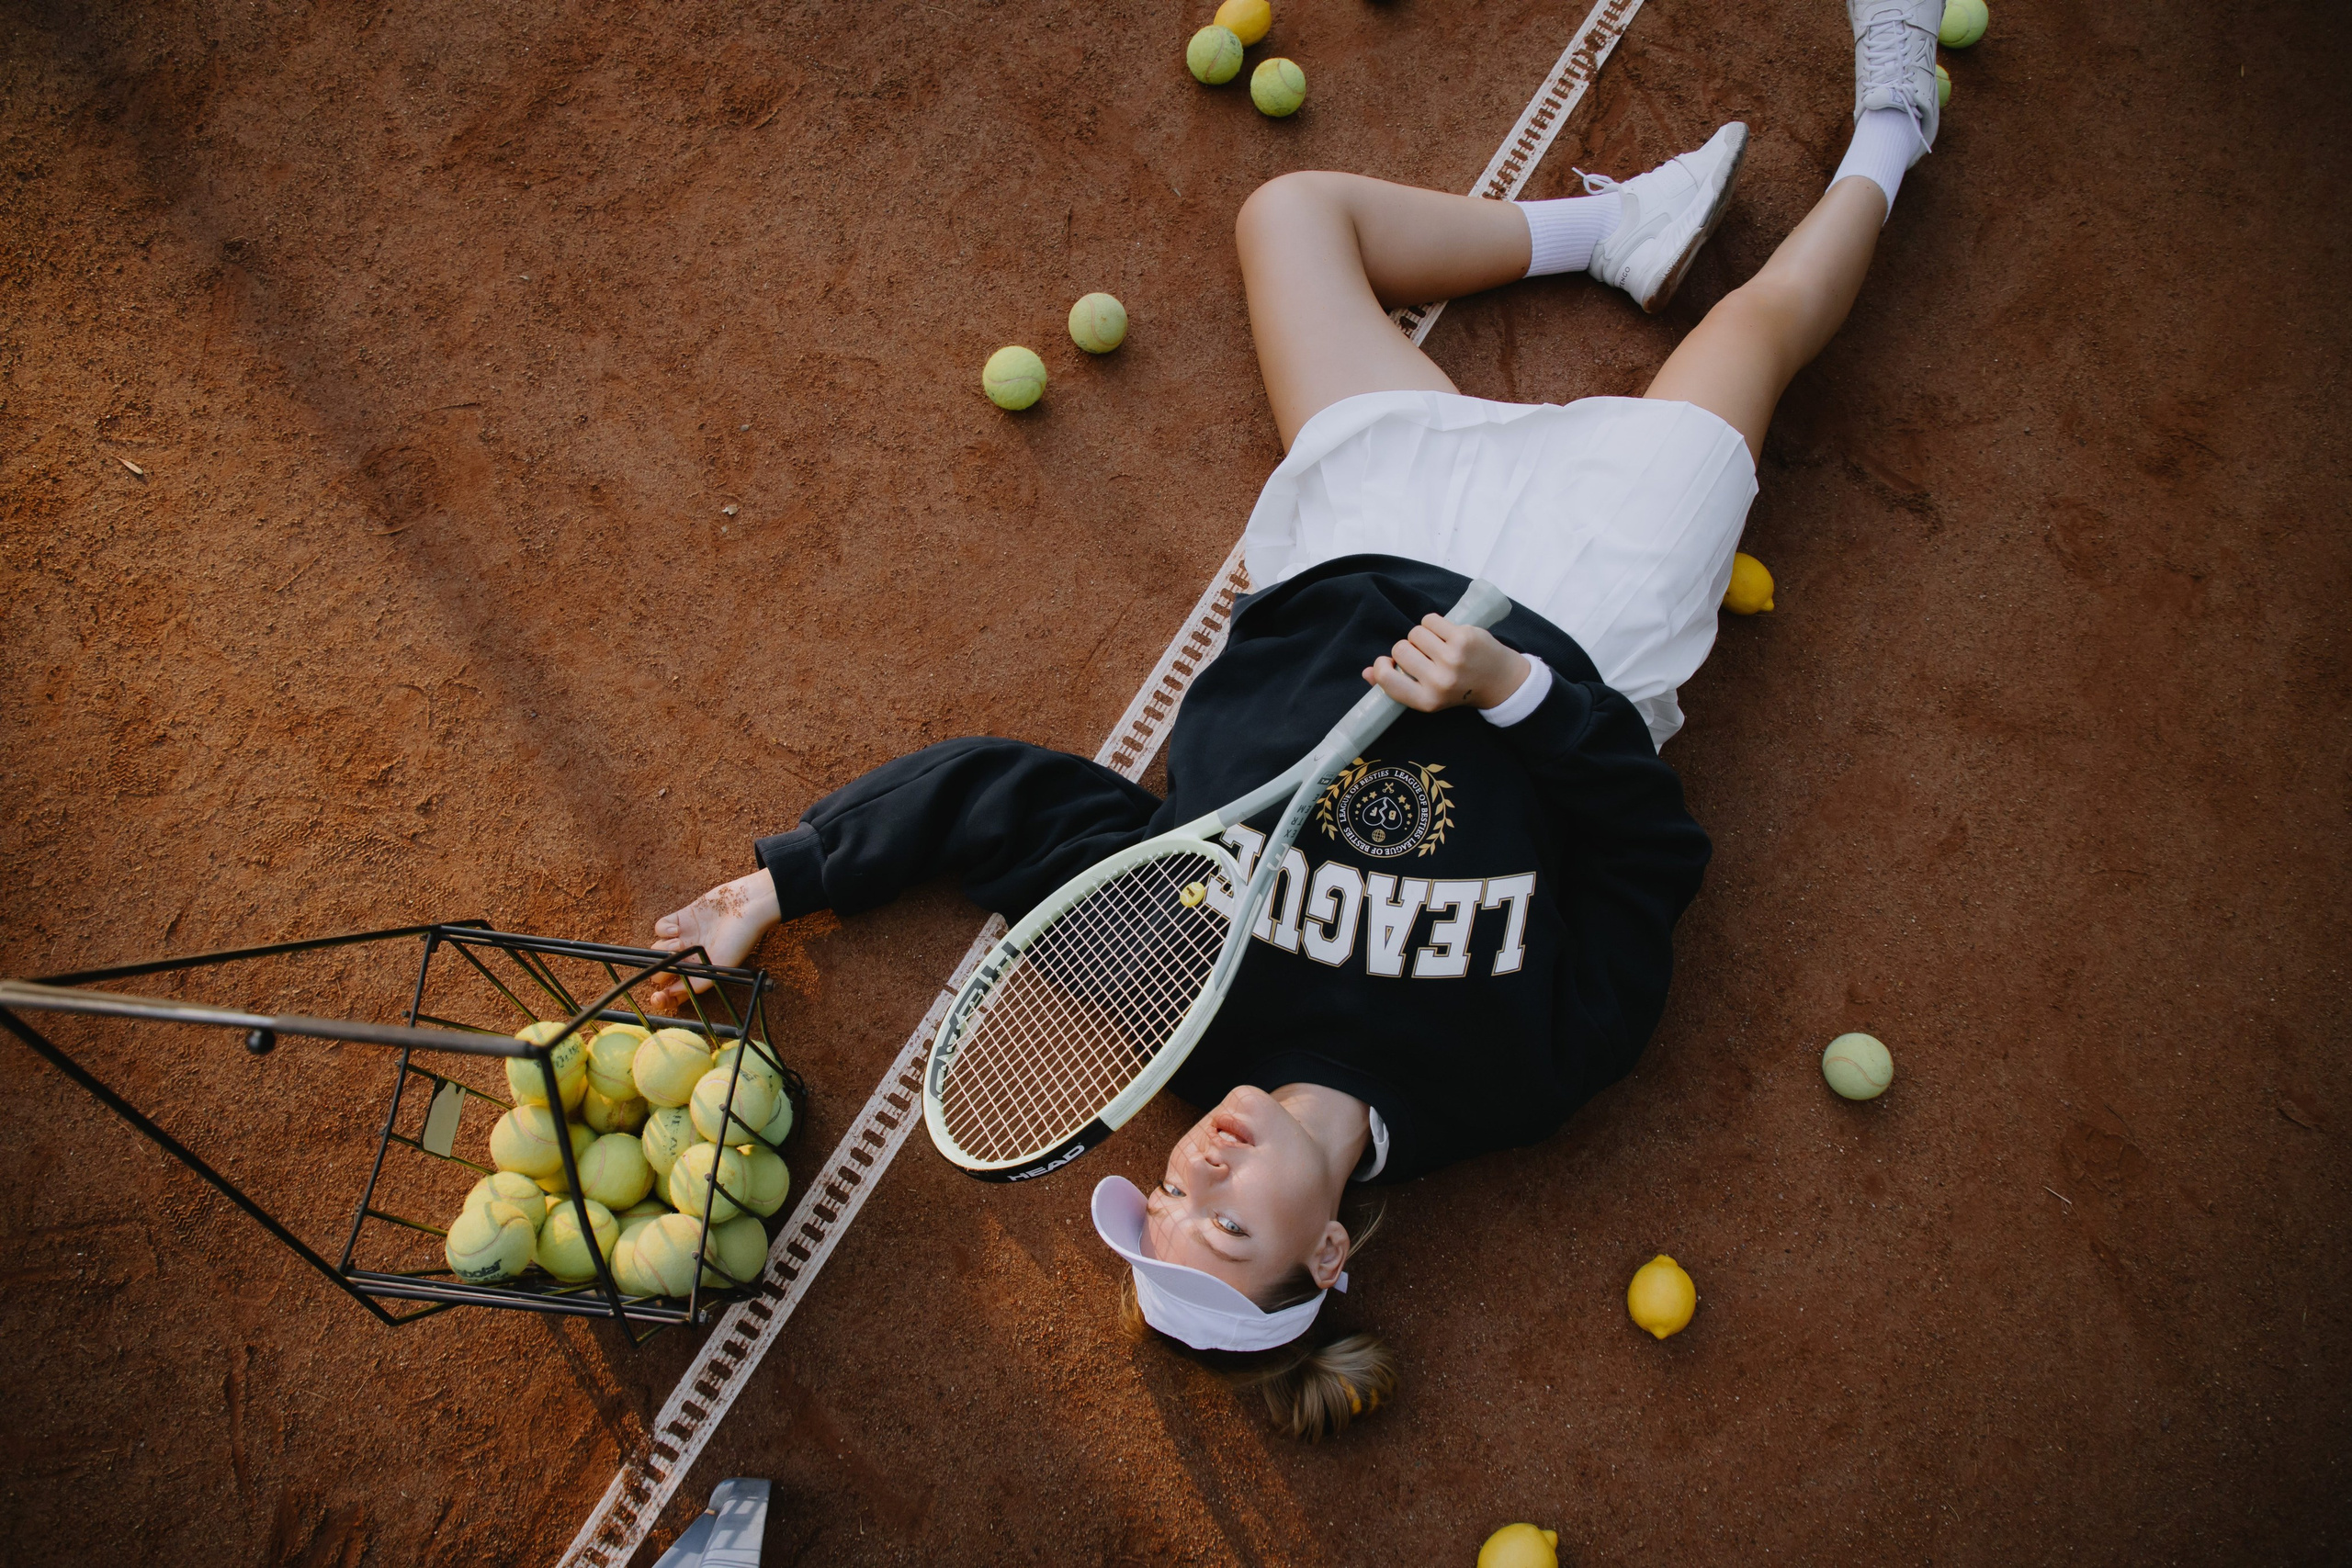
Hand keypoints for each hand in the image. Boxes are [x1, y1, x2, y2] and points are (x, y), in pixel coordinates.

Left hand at [648, 870, 780, 1008]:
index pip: (675, 992)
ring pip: (656, 949)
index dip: (664, 998)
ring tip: (679, 943)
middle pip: (661, 970)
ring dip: (662, 949)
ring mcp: (684, 937)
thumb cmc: (740, 938)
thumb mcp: (721, 968)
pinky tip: (677, 930)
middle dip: (659, 970)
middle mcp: (689, 957)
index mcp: (699, 972)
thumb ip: (695, 983)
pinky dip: (663, 930)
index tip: (658, 998)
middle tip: (670, 963)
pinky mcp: (681, 919)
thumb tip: (670, 993)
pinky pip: (660, 928)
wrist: (748, 906)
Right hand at [1363, 614, 1531, 712]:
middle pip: (1400, 648)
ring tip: (1437, 645)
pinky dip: (1434, 623)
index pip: (1387, 679)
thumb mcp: (1427, 695)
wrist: (1499, 681)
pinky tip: (1446, 634)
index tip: (1389, 664)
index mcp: (1426, 701)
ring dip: (1422, 635)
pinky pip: (1430, 620)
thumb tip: (1367, 673)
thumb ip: (1396, 685)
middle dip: (1407, 648)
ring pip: (1415, 632)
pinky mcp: (1463, 638)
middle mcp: (1439, 681)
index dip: (1382, 667)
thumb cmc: (1457, 688)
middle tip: (1424, 655)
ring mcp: (1452, 658)